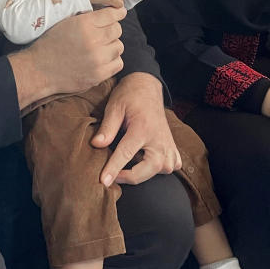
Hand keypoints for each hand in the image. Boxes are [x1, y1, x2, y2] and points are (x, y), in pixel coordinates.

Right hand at [8, 7, 125, 109]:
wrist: (40, 69)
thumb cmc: (51, 44)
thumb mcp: (66, 23)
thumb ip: (88, 18)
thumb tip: (109, 13)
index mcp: (84, 24)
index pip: (112, 15)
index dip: (117, 13)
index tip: (119, 13)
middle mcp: (93, 40)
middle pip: (117, 30)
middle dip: (112, 30)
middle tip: (103, 33)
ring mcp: (97, 59)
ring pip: (119, 47)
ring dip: (112, 46)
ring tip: (101, 47)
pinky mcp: (98, 75)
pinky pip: (118, 63)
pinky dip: (112, 60)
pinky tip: (103, 59)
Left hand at [91, 72, 181, 186]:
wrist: (147, 86)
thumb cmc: (129, 95)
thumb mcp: (114, 107)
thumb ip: (107, 127)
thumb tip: (96, 145)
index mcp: (143, 127)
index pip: (126, 154)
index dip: (113, 169)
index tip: (104, 182)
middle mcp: (159, 138)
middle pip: (148, 168)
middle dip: (130, 177)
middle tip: (114, 176)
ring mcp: (169, 143)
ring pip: (162, 170)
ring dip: (145, 173)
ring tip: (129, 167)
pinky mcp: (173, 146)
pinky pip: (171, 166)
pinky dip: (160, 168)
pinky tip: (147, 161)